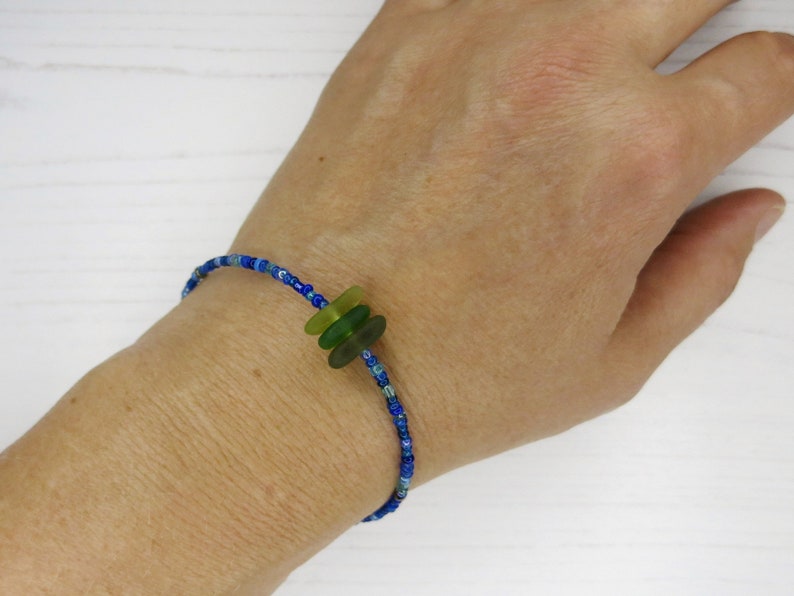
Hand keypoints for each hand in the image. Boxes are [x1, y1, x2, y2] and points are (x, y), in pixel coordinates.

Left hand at [231, 0, 793, 477]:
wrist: (314, 364)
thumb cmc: (447, 378)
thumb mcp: (611, 359)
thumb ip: (701, 273)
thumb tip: (747, 208)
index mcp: (633, 157)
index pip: (761, 69)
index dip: (778, 79)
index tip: (760, 90)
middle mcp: (561, 73)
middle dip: (711, 15)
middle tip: (694, 53)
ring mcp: (472, 36)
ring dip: (613, 13)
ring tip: (603, 57)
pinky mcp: (397, 32)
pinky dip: (520, 9)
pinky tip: (523, 47)